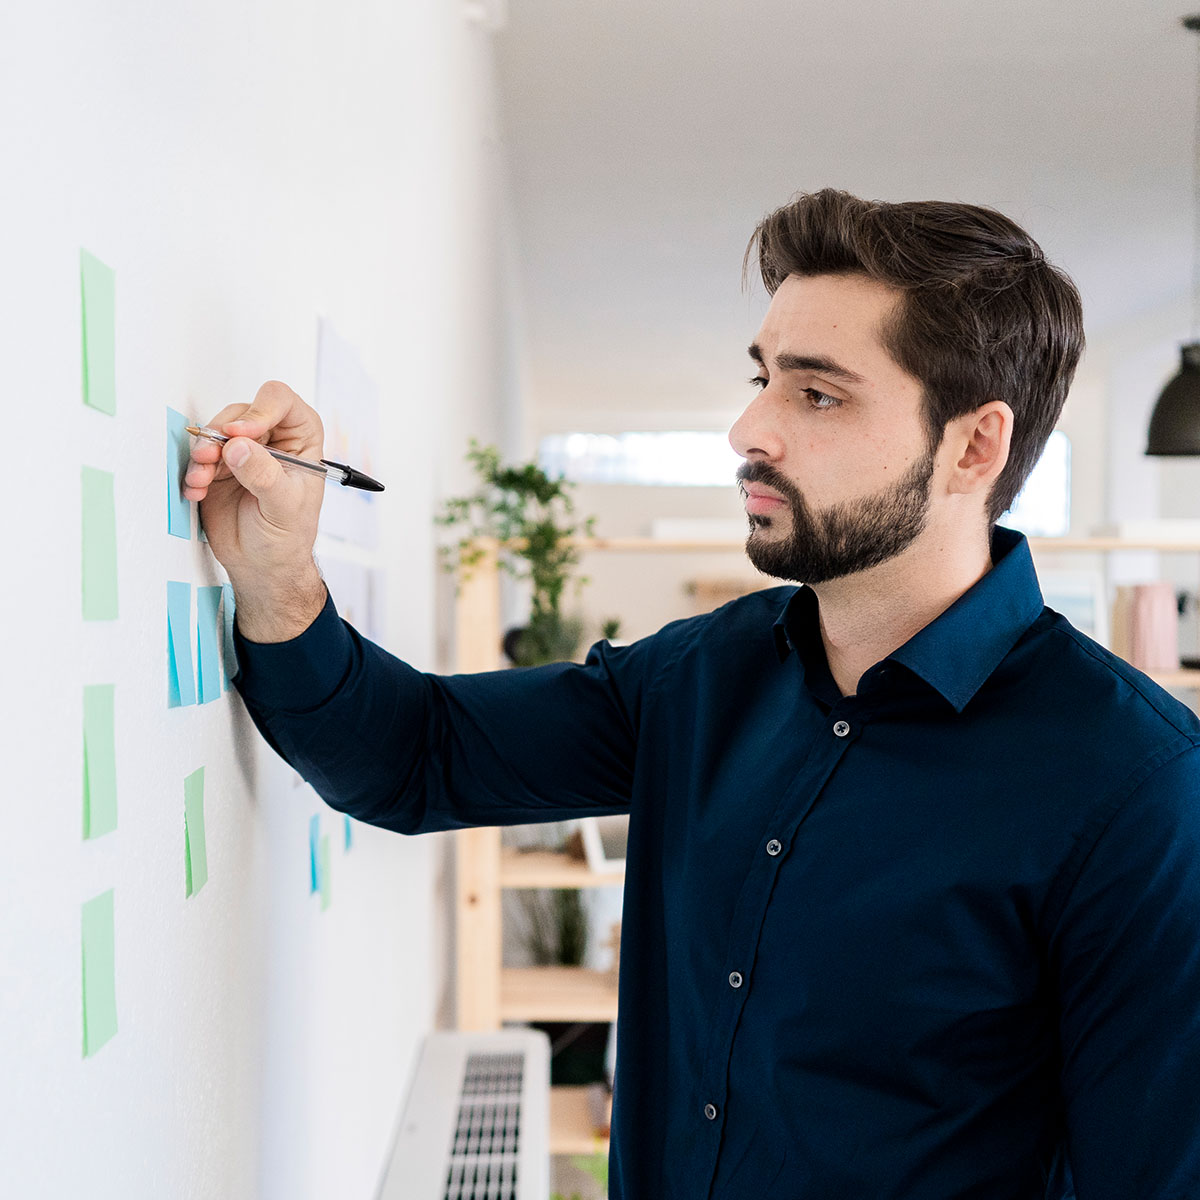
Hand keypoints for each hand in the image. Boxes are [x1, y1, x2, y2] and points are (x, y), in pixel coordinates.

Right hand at [185, 380, 327, 640]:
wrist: (262, 566)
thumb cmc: (287, 538)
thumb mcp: (284, 508)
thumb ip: (265, 476)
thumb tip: (239, 447)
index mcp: (300, 441)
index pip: (282, 403)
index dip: (260, 410)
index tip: (241, 433)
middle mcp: (271, 440)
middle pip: (241, 413)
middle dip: (222, 433)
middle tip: (212, 457)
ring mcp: (243, 452)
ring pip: (216, 431)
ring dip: (203, 452)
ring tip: (202, 477)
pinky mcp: (218, 468)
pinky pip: (199, 456)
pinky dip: (193, 470)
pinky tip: (197, 490)